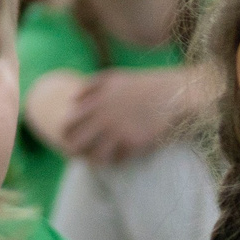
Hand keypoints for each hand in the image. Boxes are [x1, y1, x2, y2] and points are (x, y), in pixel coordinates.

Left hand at [58, 67, 196, 161]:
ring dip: (96, 161)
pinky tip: (121, 157)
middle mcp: (103, 117)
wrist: (172, 94)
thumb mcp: (114, 78)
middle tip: (85, 153)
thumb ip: (90, 87)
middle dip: (78, 151)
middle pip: (77, 143)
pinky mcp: (134, 142)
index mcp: (95, 102)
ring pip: (96, 157)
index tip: (75, 137)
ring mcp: (118, 131)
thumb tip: (72, 100)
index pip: (67, 124)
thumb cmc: (143, 86)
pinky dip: (116, 161)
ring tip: (102, 160)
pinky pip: (117, 160)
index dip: (68, 134)